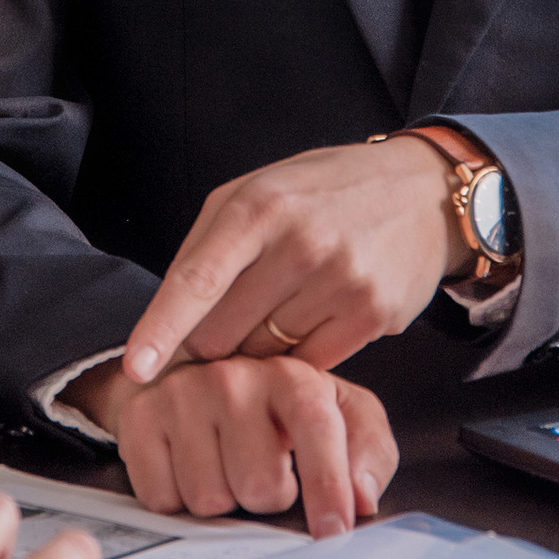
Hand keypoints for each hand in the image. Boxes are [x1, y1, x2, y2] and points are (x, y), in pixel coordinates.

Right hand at [63, 355, 399, 536]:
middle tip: (261, 472)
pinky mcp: (140, 416)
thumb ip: (367, 454)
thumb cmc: (279, 411)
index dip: (328, 486)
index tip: (334, 533)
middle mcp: (235, 377)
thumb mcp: (339, 419)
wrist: (195, 377)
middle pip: (258, 486)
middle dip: (265, 498)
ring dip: (222, 500)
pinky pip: (162, 499)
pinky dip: (177, 499)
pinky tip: (189, 466)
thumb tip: (363, 499)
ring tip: (224, 465)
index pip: (316, 431)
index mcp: (293, 377)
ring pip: (208, 500)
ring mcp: (183, 394)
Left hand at [120, 136, 467, 383]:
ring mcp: (341, 280)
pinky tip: (312, 321)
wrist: (422, 191)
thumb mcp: (258, 191)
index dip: (161, 328)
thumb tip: (167, 324)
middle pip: (224, 332)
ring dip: (259, 347)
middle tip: (232, 318)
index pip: (198, 279)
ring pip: (265, 355)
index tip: (136, 367)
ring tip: (283, 307)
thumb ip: (208, 247)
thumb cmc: (324, 192)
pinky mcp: (373, 314)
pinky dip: (299, 356)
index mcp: (259, 205)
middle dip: (213, 339)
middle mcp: (301, 242)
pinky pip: (310, 364)